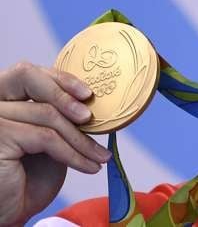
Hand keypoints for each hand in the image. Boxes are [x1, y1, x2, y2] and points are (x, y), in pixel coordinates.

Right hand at [0, 62, 111, 225]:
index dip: (60, 79)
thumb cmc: (28, 176)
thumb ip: (58, 116)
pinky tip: (88, 166)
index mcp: (4, 98)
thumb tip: (91, 101)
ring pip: (47, 114)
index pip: (29, 74)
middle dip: (65, 96)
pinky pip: (46, 137)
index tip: (88, 94)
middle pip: (29, 78)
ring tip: (99, 156)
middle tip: (90, 118)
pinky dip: (73, 153)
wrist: (10, 212)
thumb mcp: (48, 139)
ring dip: (80, 139)